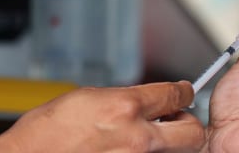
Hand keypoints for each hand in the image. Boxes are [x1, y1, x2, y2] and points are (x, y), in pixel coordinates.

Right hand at [0, 82, 204, 152]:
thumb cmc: (46, 133)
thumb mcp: (85, 99)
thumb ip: (119, 99)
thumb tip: (140, 100)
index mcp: (124, 107)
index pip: (175, 94)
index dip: (183, 92)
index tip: (183, 92)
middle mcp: (136, 137)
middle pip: (192, 130)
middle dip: (188, 123)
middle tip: (177, 120)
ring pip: (175, 152)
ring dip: (167, 144)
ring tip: (147, 139)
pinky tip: (126, 152)